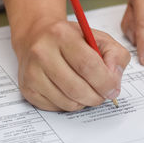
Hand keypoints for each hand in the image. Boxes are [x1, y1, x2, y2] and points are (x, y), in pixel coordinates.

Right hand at [13, 19, 130, 110]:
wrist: (37, 37)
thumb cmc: (71, 39)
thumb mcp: (98, 37)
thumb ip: (115, 55)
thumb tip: (114, 80)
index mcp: (61, 34)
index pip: (88, 65)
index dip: (106, 82)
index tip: (113, 89)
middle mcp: (42, 52)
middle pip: (78, 89)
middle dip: (97, 97)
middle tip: (104, 94)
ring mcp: (32, 73)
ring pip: (68, 102)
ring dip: (85, 102)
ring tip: (87, 89)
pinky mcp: (28, 89)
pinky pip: (57, 107)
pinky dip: (70, 104)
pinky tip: (70, 90)